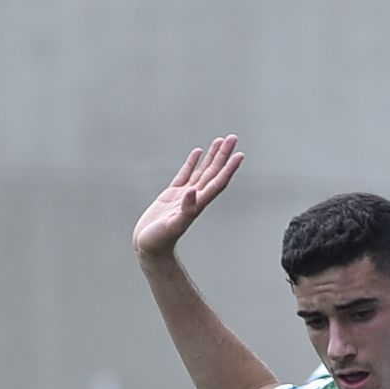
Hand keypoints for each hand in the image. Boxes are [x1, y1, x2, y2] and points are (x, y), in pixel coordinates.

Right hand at [132, 136, 243, 258]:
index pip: (217, 182)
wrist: (149, 250)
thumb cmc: (159, 241)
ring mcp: (184, 196)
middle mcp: (194, 198)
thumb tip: (192, 192)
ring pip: (202, 171)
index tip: (240, 154)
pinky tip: (197, 152)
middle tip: (233, 138)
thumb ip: (184, 210)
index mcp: (197, 204)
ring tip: (220, 140)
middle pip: (213, 173)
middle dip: (223, 155)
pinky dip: (192, 163)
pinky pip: (185, 174)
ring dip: (212, 156)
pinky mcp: (171, 195)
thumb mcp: (172, 226)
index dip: (229, 168)